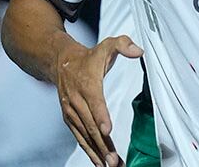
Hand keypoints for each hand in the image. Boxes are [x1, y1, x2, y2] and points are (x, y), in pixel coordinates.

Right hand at [54, 35, 142, 166]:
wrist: (61, 63)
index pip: (95, 101)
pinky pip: (79, 137)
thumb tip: (137, 50)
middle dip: (102, 144)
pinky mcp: (70, 120)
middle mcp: (77, 101)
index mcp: (87, 84)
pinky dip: (89, 151)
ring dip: (97, 152)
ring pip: (84, 135)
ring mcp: (72, 112)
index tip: (107, 130)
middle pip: (90, 124)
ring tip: (109, 166)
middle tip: (113, 160)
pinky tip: (98, 163)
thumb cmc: (89, 57)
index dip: (101, 115)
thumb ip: (123, 44)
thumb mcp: (107, 45)